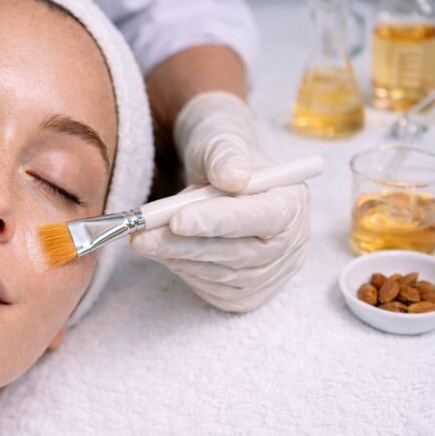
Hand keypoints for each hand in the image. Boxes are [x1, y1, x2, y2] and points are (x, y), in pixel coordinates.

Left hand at [131, 91, 309, 311]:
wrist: (216, 178)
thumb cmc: (221, 157)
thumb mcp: (221, 141)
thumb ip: (226, 155)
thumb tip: (232, 177)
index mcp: (293, 202)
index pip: (263, 218)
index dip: (220, 221)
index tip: (178, 219)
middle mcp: (290, 244)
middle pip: (239, 254)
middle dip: (185, 244)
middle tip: (141, 234)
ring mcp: (270, 273)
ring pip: (219, 274)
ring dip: (175, 257)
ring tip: (143, 237)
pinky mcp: (245, 294)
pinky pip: (210, 287)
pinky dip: (181, 268)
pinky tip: (163, 250)